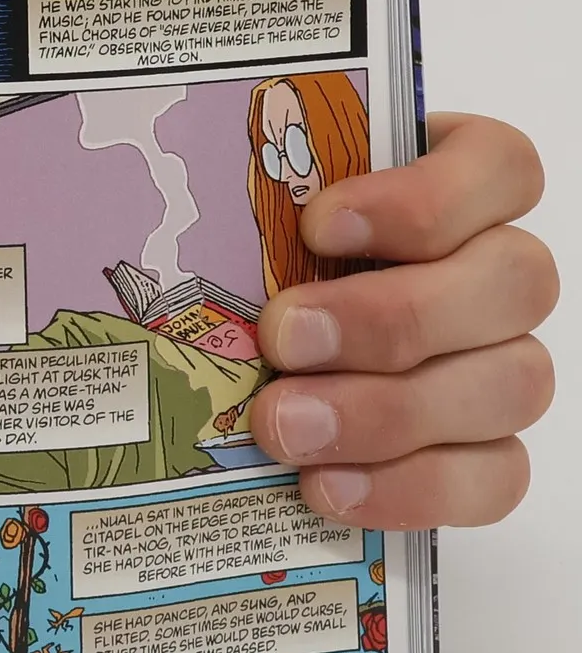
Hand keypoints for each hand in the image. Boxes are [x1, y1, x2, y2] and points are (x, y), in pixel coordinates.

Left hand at [250, 114, 555, 527]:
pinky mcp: (485, 453)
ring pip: (513, 383)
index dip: (428, 195)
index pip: (501, 168)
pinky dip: (413, 488)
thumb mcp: (237, 214)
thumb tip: (139, 163)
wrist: (250, 371)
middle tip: (282, 338)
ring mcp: (501, 366)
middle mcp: (496, 275)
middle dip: (389, 316)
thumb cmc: (247, 268)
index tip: (318, 223)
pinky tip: (325, 486)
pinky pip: (494, 477)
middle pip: (513, 282)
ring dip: (391, 411)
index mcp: (455, 190)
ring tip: (284, 425)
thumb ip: (230, 191)